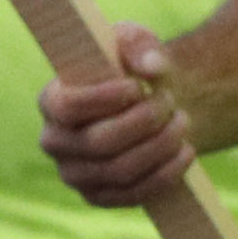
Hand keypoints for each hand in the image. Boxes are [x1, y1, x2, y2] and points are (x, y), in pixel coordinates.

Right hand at [38, 24, 196, 209]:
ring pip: (120, 170)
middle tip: (170, 102)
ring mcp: (75, 174)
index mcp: (51, 101)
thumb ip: (139, 44)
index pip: (67, 107)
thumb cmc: (134, 70)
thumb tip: (152, 66)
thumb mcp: (135, 42)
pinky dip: (165, 174)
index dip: (105, 98)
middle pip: (99, 142)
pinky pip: (132, 194)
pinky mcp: (99, 196)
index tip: (138, 87)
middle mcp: (54, 142)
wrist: (151, 104)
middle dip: (144, 122)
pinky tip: (185, 151)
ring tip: (183, 121)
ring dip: (160, 145)